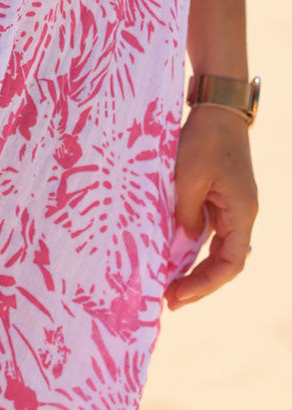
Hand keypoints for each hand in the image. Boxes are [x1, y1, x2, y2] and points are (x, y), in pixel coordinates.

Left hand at [164, 104, 257, 309]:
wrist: (217, 109)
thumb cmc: (204, 140)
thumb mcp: (188, 178)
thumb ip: (185, 214)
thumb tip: (183, 243)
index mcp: (241, 213)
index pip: (230, 263)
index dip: (205, 284)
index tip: (177, 295)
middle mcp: (241, 215)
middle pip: (224, 262)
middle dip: (198, 283)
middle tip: (168, 300)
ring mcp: (231, 208)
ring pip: (216, 250)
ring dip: (194, 269)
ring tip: (168, 287)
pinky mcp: (219, 199)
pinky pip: (208, 234)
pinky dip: (192, 250)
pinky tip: (172, 259)